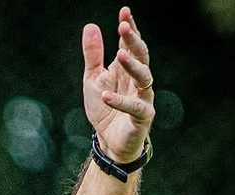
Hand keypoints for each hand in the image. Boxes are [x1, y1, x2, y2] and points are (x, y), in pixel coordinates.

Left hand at [82, 6, 155, 162]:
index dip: (130, 28)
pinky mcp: (143, 117)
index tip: (124, 11)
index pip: (131, 44)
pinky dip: (120, 101)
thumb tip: (91, 25)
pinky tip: (105, 95)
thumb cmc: (104, 109)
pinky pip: (134, 107)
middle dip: (133, 40)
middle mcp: (139, 80)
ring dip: (132, 66)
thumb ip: (93, 55)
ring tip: (120, 55)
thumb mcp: (93, 79)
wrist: (109, 142)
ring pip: (144, 77)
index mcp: (127, 69)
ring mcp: (143, 98)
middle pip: (141, 56)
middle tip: (123, 26)